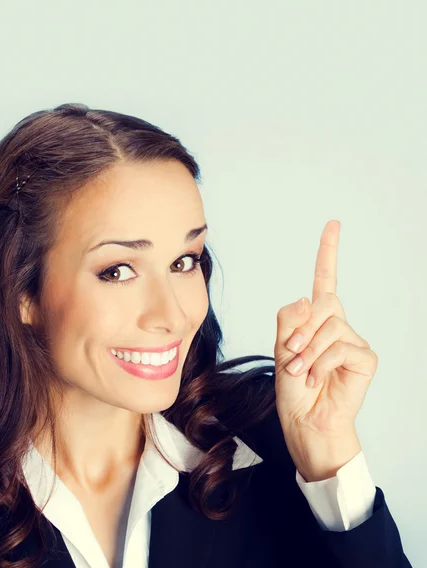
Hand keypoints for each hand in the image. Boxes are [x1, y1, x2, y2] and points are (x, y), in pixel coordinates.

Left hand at [273, 220, 377, 480]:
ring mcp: (353, 340)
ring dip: (308, 350)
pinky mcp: (365, 358)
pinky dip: (322, 362)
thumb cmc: (292, 386)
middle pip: (323, 303)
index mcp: (316, 319)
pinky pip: (341, 346)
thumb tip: (308, 298)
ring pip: (330, 326)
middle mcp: (337, 325)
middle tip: (291, 355)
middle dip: (301, 330)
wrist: (304, 420)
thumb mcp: (280, 348)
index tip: (333, 224)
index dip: (328, 252)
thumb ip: (289, 319)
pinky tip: (317, 379)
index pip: (325, 280)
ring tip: (302, 371)